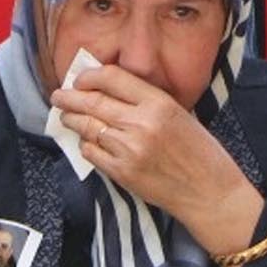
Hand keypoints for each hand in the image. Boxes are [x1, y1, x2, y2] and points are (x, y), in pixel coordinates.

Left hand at [51, 63, 263, 256]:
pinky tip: (88, 142)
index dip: (89, 76)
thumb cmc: (199, 152)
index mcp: (158, 102)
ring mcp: (129, 148)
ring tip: (67, 118)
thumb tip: (109, 92)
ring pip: (87, 127)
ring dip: (72, 121)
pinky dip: (86, 145)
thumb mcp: (179, 114)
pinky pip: (92, 152)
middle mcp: (141, 122)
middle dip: (69, 98)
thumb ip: (146, 101)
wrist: (209, 191)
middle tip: (58, 96)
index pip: (111, 78)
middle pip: (92, 101)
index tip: (79, 79)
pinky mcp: (122, 172)